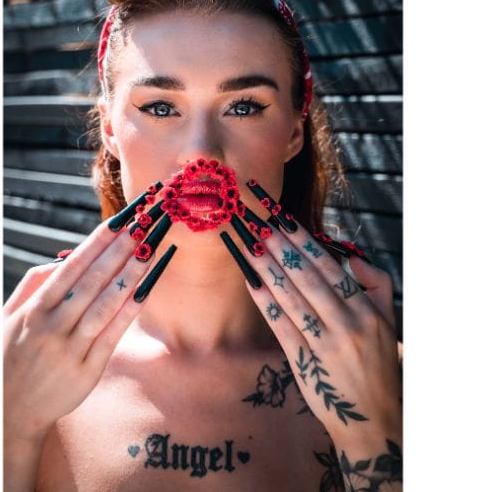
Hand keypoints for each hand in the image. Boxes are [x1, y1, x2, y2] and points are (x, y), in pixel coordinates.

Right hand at [3, 182, 174, 444]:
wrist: (6, 413)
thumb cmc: (9, 356)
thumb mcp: (8, 317)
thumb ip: (34, 283)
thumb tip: (64, 257)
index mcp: (35, 307)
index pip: (73, 265)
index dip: (100, 240)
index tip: (123, 218)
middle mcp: (52, 324)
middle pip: (93, 279)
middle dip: (122, 248)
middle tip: (147, 222)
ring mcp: (70, 348)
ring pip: (105, 304)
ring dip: (131, 274)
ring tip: (152, 248)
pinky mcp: (86, 370)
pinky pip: (112, 334)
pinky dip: (130, 310)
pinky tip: (147, 289)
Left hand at [224, 186, 400, 449]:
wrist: (374, 419)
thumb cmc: (379, 362)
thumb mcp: (388, 319)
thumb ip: (376, 281)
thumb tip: (349, 256)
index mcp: (368, 310)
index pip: (331, 267)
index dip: (305, 241)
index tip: (284, 219)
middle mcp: (348, 324)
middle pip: (307, 277)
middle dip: (281, 247)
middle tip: (258, 222)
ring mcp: (325, 345)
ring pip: (292, 298)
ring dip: (268, 268)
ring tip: (249, 244)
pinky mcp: (305, 363)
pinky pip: (282, 326)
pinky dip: (266, 302)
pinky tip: (251, 281)